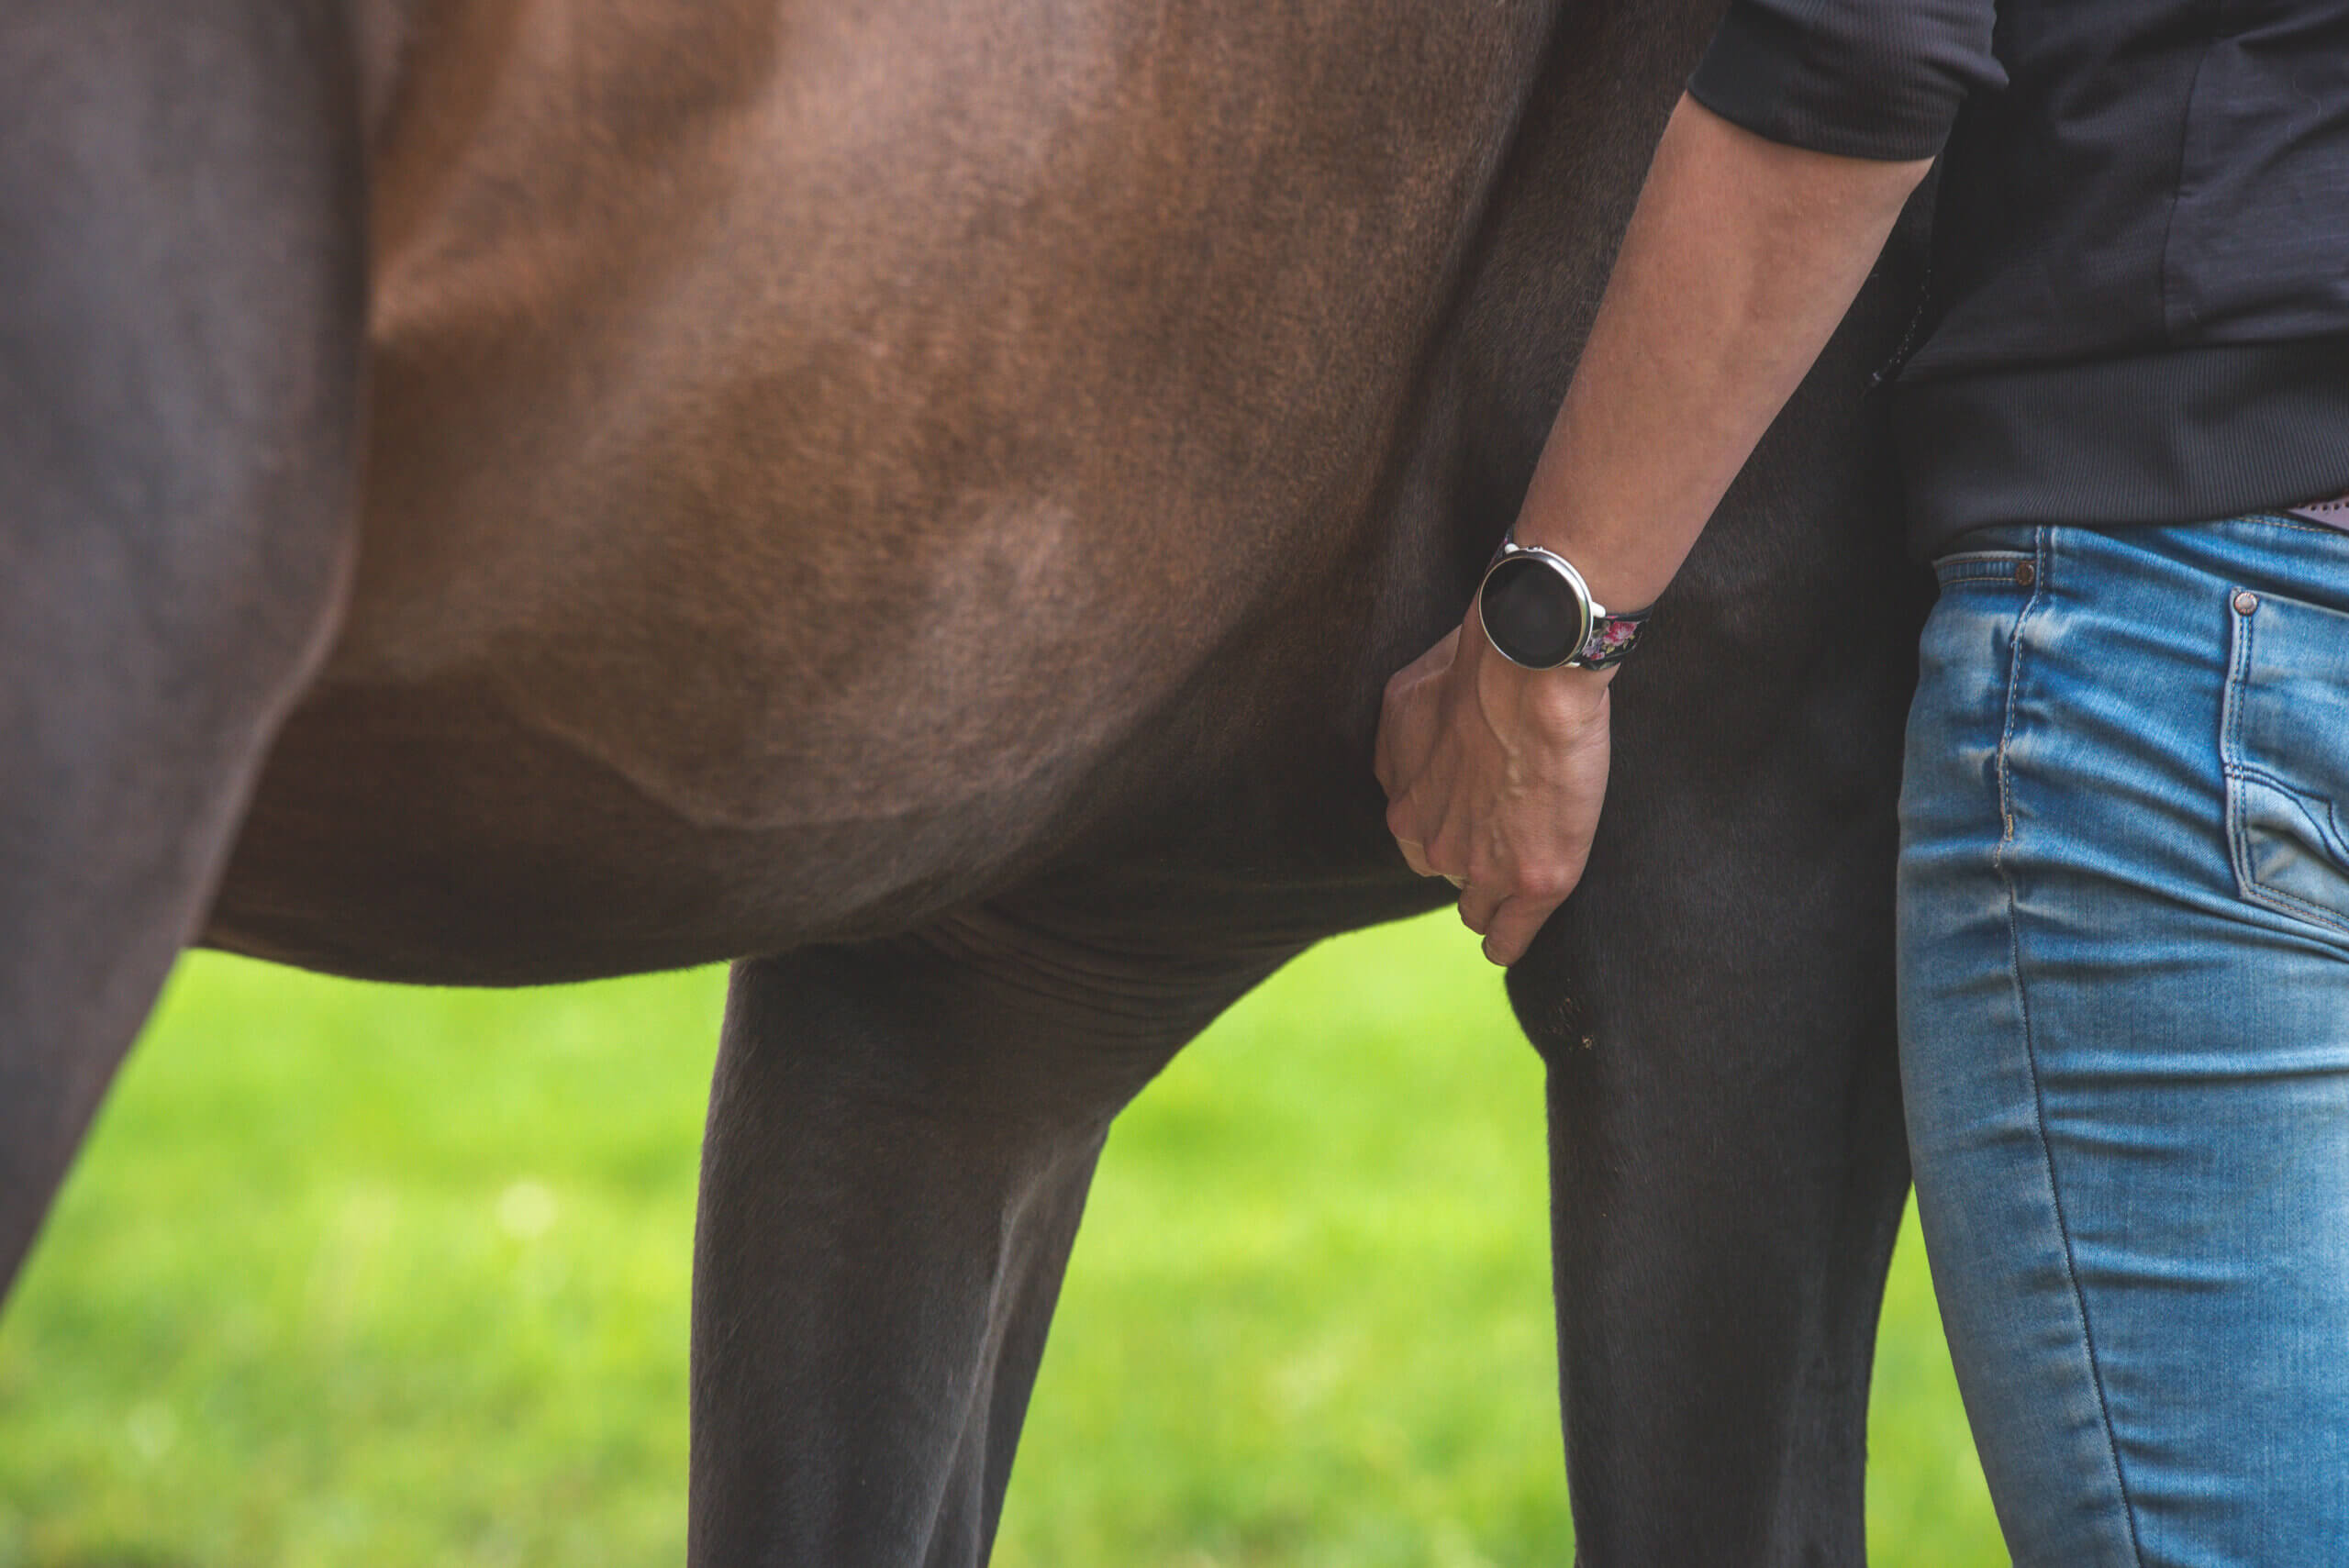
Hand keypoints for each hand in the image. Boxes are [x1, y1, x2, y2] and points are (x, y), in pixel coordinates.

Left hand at [1374, 620, 1613, 966]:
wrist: (1530, 671)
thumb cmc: (1474, 669)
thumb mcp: (1405, 701)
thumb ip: (1401, 747)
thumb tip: (1404, 768)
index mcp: (1404, 808)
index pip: (1421, 841)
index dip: (1451, 828)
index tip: (1474, 817)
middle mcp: (1433, 846)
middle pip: (1449, 873)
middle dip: (1474, 857)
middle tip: (1510, 827)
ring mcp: (1483, 869)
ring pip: (1477, 908)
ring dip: (1495, 894)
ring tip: (1519, 878)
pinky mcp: (1536, 880)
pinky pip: (1509, 936)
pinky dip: (1508, 940)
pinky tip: (1510, 939)